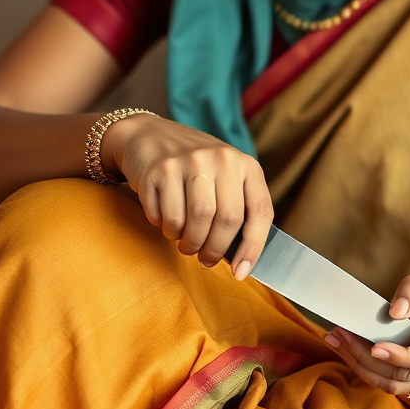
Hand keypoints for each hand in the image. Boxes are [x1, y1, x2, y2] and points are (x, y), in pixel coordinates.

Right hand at [102, 112, 274, 279]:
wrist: (149, 135)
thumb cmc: (194, 166)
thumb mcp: (224, 175)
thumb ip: (236, 206)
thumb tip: (241, 260)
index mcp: (244, 163)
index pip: (260, 211)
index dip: (253, 248)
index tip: (241, 273)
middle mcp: (220, 158)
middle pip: (226, 220)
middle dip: (214, 250)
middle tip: (204, 259)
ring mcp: (189, 161)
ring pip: (196, 221)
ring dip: (189, 243)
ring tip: (185, 242)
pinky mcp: (159, 169)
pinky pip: (165, 217)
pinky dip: (165, 228)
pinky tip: (165, 220)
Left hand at [323, 266, 409, 395]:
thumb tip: (394, 312)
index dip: (399, 356)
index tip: (373, 346)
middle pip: (404, 375)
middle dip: (367, 358)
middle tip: (339, 335)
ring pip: (395, 385)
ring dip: (362, 367)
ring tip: (337, 342)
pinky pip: (394, 383)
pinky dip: (369, 370)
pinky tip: (349, 350)